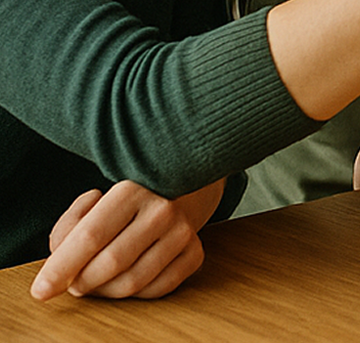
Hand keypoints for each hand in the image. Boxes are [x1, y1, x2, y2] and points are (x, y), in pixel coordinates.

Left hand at [31, 179, 223, 299]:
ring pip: (132, 283)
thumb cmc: (123, 203)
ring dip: (104, 291)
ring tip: (96, 281)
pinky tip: (125, 277)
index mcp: (132, 190)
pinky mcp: (195, 253)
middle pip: (110, 264)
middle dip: (82, 282)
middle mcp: (162, 210)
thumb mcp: (91, 203)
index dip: (61, 268)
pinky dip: (133, 293)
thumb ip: (68, 230)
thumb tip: (60, 267)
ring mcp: (183, 232)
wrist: (178, 189)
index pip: (90, 237)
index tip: (41, 290)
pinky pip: (155, 290)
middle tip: (73, 282)